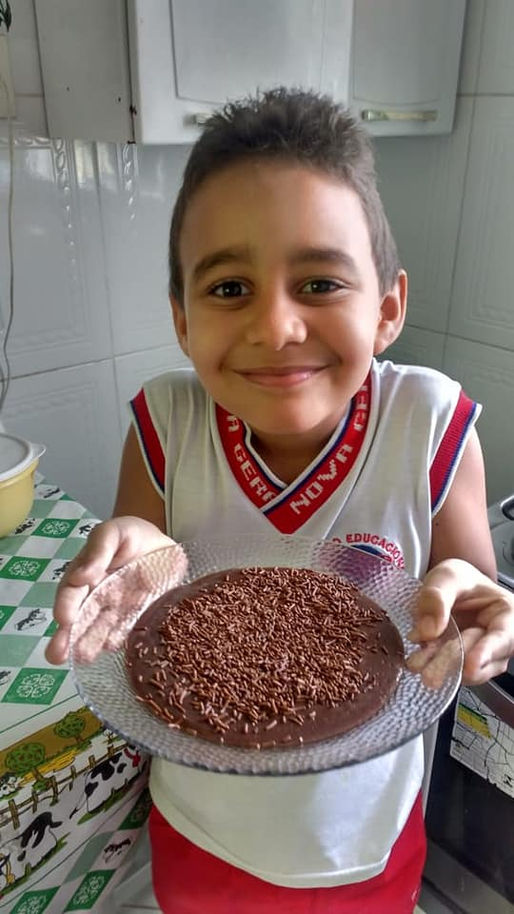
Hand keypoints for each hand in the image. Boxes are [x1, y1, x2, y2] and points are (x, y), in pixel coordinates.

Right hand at [45, 516, 185, 664]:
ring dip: (89, 645)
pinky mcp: (136, 619)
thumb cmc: (132, 536)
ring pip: (100, 630)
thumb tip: (80, 575)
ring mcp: (116, 611)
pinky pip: (127, 631)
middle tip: (56, 656)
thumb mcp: (114, 533)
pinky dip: (119, 640)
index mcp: (86, 575)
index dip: (66, 605)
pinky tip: (113, 648)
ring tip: (83, 658)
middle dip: (67, 637)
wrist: (163, 546)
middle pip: (80, 618)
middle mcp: (97, 597)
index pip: (71, 592)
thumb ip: (99, 549)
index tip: (64, 618)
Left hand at [407, 559, 513, 685]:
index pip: (503, 637)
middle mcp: (499, 638)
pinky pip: (450, 669)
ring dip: (440, 668)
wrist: (447, 587)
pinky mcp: (462, 661)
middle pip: (482, 658)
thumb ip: (437, 597)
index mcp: (506, 613)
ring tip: (416, 664)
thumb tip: (429, 630)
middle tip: (430, 671)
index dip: (487, 653)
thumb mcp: (447, 576)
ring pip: (465, 669)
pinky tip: (417, 660)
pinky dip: (433, 665)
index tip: (470, 666)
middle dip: (453, 663)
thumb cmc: (457, 579)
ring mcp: (481, 653)